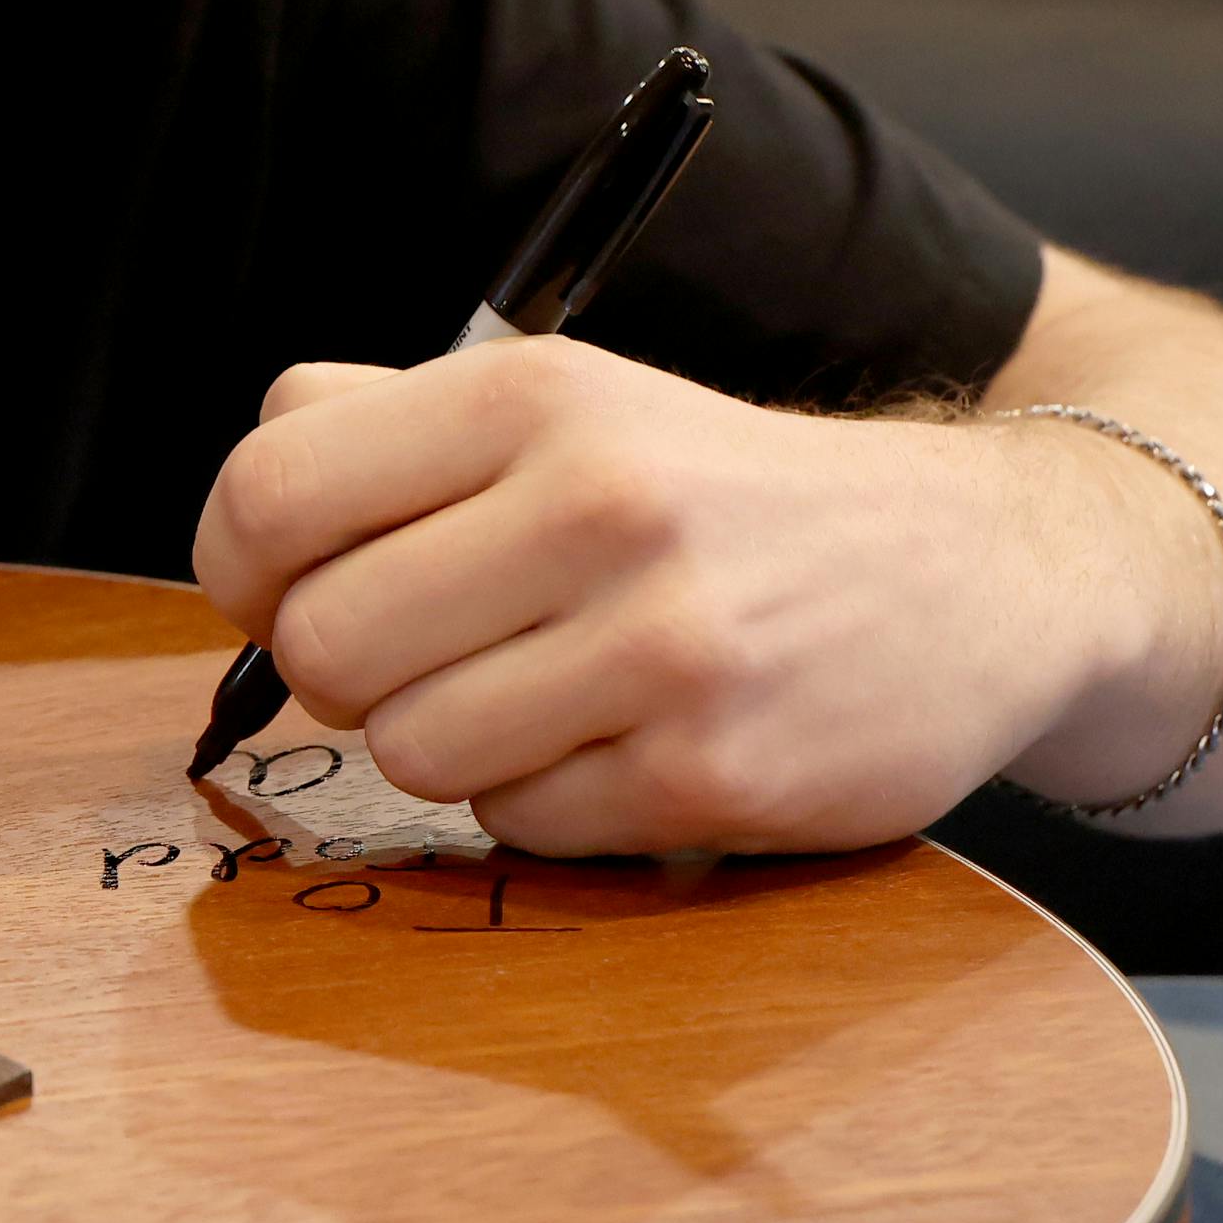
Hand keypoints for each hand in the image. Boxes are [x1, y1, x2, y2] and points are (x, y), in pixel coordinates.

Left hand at [190, 338, 1194, 856]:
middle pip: (322, 645)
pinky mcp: (712, 776)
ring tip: (534, 694)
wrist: (983, 571)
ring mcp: (662, 649)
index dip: (239, 566)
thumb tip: (252, 493)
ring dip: (446, 742)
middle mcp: (598, 507)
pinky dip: (542, 802)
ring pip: (411, 751)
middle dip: (343, 671)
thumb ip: (387, 424)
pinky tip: (619, 744)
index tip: (276, 587)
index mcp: (533, 398)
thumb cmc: (724, 495)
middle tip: (420, 653)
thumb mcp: (569, 404)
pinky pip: (518, 824)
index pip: (272, 494)